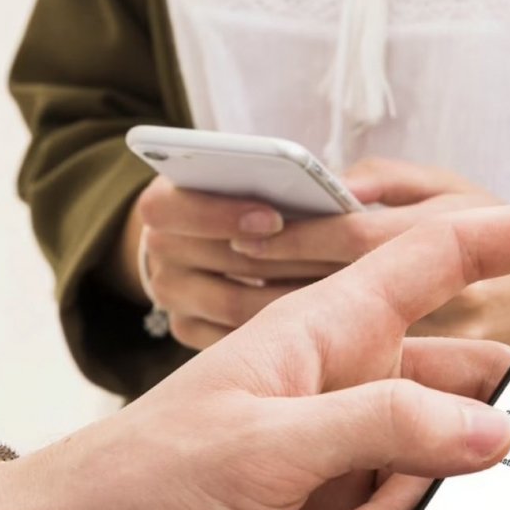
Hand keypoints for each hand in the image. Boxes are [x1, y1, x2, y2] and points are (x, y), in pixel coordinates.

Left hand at [0, 194, 509, 509]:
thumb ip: (385, 426)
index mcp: (328, 333)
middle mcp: (348, 386)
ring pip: (432, 480)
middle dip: (456, 459)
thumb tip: (494, 429)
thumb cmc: (137, 486)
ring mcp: (343, 455)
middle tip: (421, 498)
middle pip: (462, 399)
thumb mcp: (264, 447)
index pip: (443, 259)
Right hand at [117, 175, 340, 349]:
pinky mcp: (190, 330)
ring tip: (347, 291)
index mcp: (165, 201)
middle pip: (215, 262)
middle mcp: (160, 249)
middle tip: (336, 262)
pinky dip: (283, 331)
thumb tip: (349, 191)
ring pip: (233, 305)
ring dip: (293, 298)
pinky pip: (236, 339)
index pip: (172, 208)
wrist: (219, 236)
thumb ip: (316, 170)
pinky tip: (329, 320)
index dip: (222, 214)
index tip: (272, 218)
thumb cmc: (261, 194)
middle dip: (282, 259)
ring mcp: (173, 294)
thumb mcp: (283, 170)